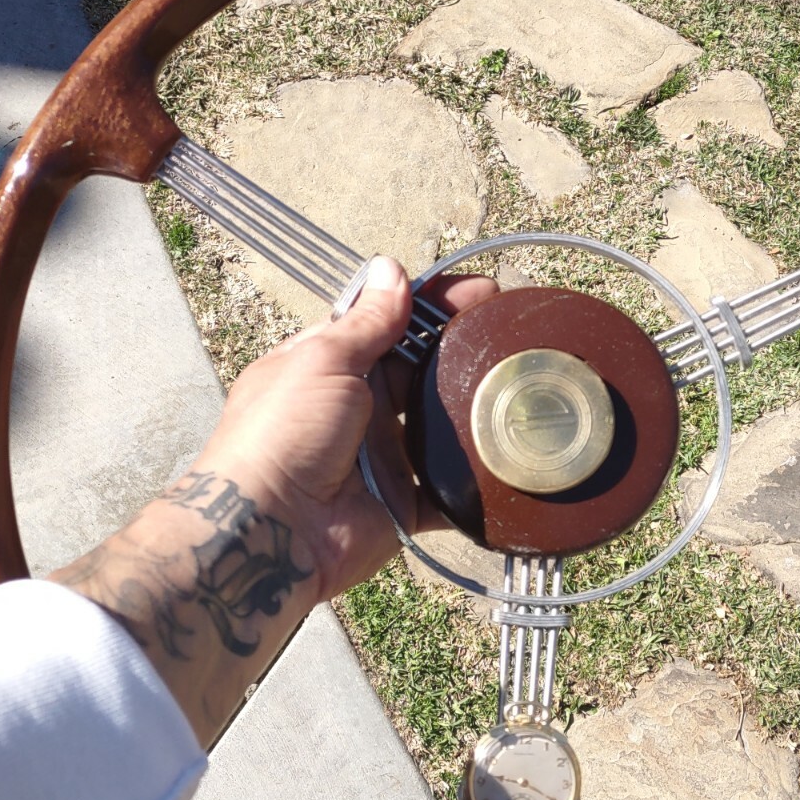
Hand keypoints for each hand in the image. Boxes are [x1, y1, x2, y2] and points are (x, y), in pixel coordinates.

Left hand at [199, 256, 496, 601]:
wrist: (273, 530)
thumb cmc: (283, 434)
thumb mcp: (322, 360)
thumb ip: (366, 322)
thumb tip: (391, 269)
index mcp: (330, 366)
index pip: (388, 324)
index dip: (432, 306)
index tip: (481, 292)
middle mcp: (358, 409)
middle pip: (421, 372)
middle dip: (464, 352)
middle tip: (514, 333)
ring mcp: (382, 457)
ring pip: (441, 427)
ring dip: (475, 411)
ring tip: (526, 386)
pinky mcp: (404, 502)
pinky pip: (449, 488)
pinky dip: (475, 478)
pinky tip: (513, 453)